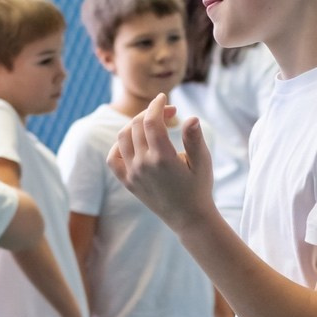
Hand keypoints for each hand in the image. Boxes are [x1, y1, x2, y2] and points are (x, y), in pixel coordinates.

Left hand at [108, 96, 215, 230]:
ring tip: (150, 124)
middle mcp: (144, 165)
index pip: (152, 121)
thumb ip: (195, 139)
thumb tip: (191, 118)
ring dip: (135, 124)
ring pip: (123, 137)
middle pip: (137, 125)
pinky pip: (113, 158)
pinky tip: (133, 142)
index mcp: (163, 158)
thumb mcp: (203, 162)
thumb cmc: (199, 187)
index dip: (157, 105)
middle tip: (167, 112)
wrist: (188, 218)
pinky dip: (119, 145)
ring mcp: (133, 174)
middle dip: (151, 112)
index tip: (163, 99)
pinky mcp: (128, 182)